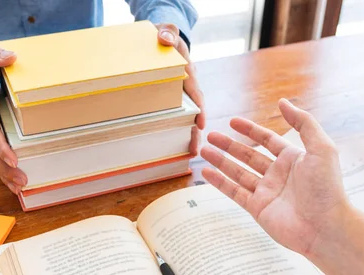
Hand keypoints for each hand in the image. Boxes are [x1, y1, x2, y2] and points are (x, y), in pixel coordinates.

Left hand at [156, 23, 203, 154]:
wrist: (163, 39)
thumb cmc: (164, 36)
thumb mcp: (165, 32)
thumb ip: (167, 33)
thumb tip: (166, 39)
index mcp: (188, 72)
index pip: (194, 91)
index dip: (198, 108)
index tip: (200, 123)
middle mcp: (188, 86)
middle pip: (195, 110)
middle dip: (196, 131)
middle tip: (196, 150)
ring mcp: (181, 94)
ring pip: (187, 116)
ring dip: (189, 135)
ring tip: (191, 154)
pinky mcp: (173, 100)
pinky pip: (176, 115)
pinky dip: (178, 130)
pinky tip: (176, 147)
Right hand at [200, 99, 348, 256]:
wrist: (325, 226)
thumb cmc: (327, 188)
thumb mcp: (321, 148)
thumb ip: (303, 122)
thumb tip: (283, 102)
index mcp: (293, 159)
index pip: (267, 140)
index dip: (250, 130)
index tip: (233, 121)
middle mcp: (278, 175)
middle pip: (248, 155)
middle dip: (229, 145)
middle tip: (210, 136)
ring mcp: (266, 192)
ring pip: (237, 172)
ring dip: (220, 161)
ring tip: (203, 151)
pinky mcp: (257, 208)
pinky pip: (234, 192)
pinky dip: (220, 182)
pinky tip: (207, 173)